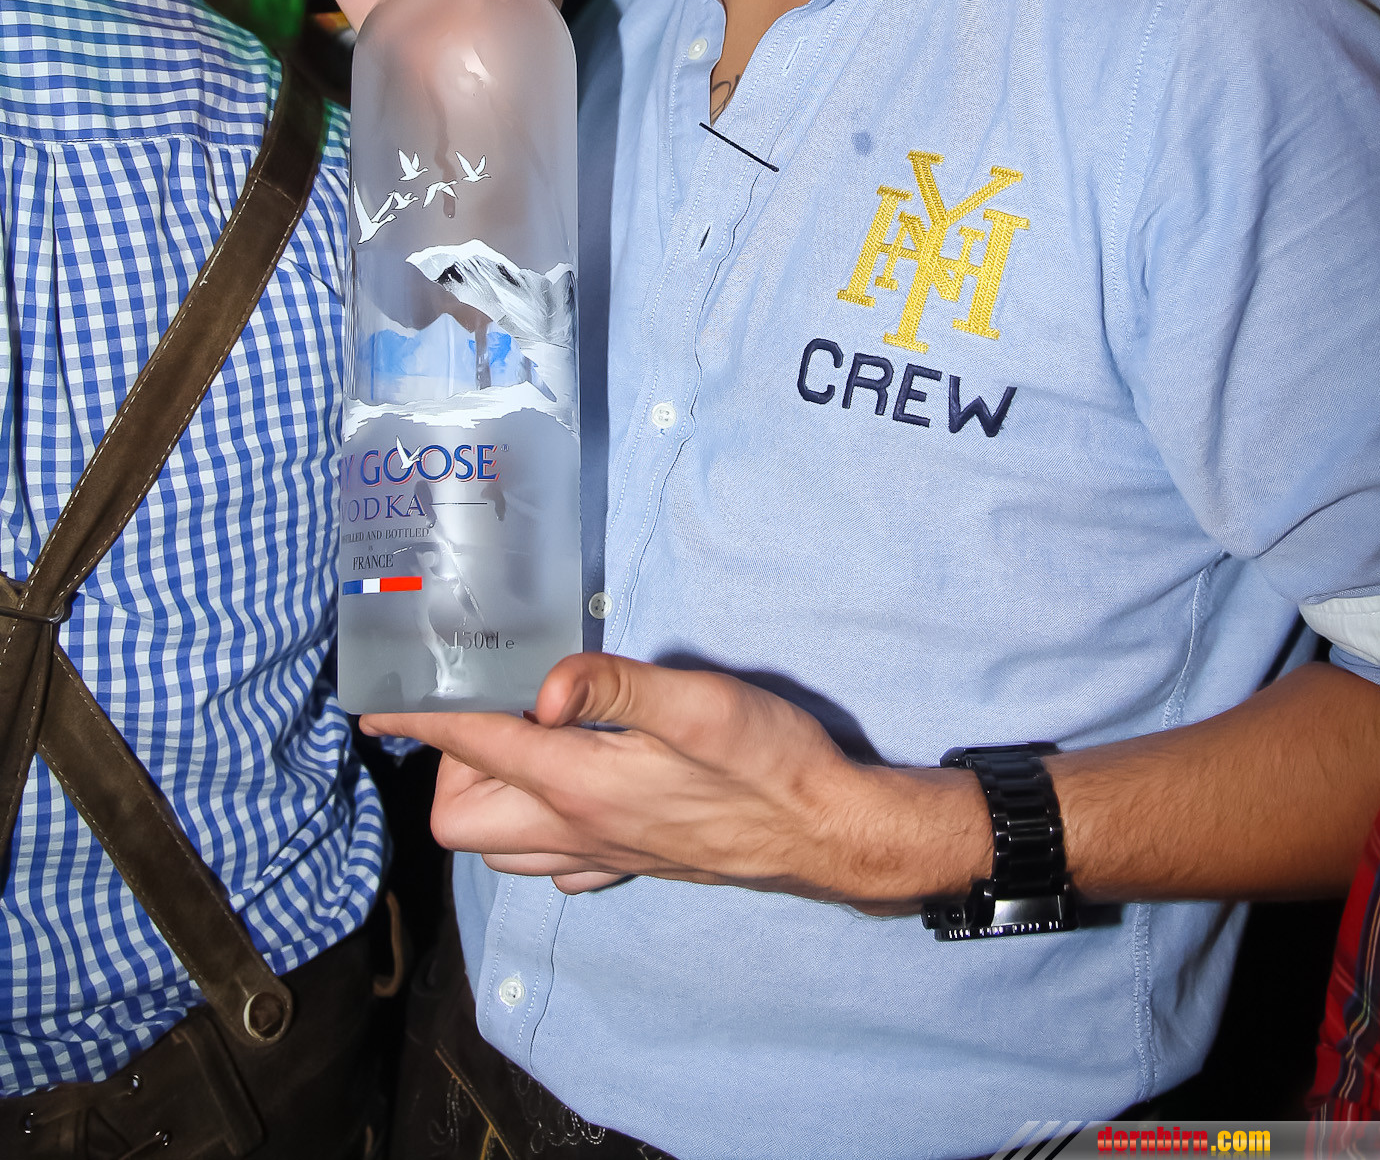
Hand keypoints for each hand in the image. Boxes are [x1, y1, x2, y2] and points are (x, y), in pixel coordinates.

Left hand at [364, 653, 988, 905]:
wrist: (829, 832)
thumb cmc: (769, 760)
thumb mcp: (700, 702)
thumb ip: (617, 686)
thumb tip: (540, 688)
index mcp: (581, 784)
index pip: (472, 749)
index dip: (419, 721)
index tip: (379, 702)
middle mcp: (578, 830)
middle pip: (462, 818)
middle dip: (450, 764)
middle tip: (489, 706)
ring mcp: (604, 854)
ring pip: (503, 848)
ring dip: (488, 796)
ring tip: (520, 738)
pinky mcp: (633, 862)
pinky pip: (554, 864)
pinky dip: (537, 829)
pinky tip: (570, 786)